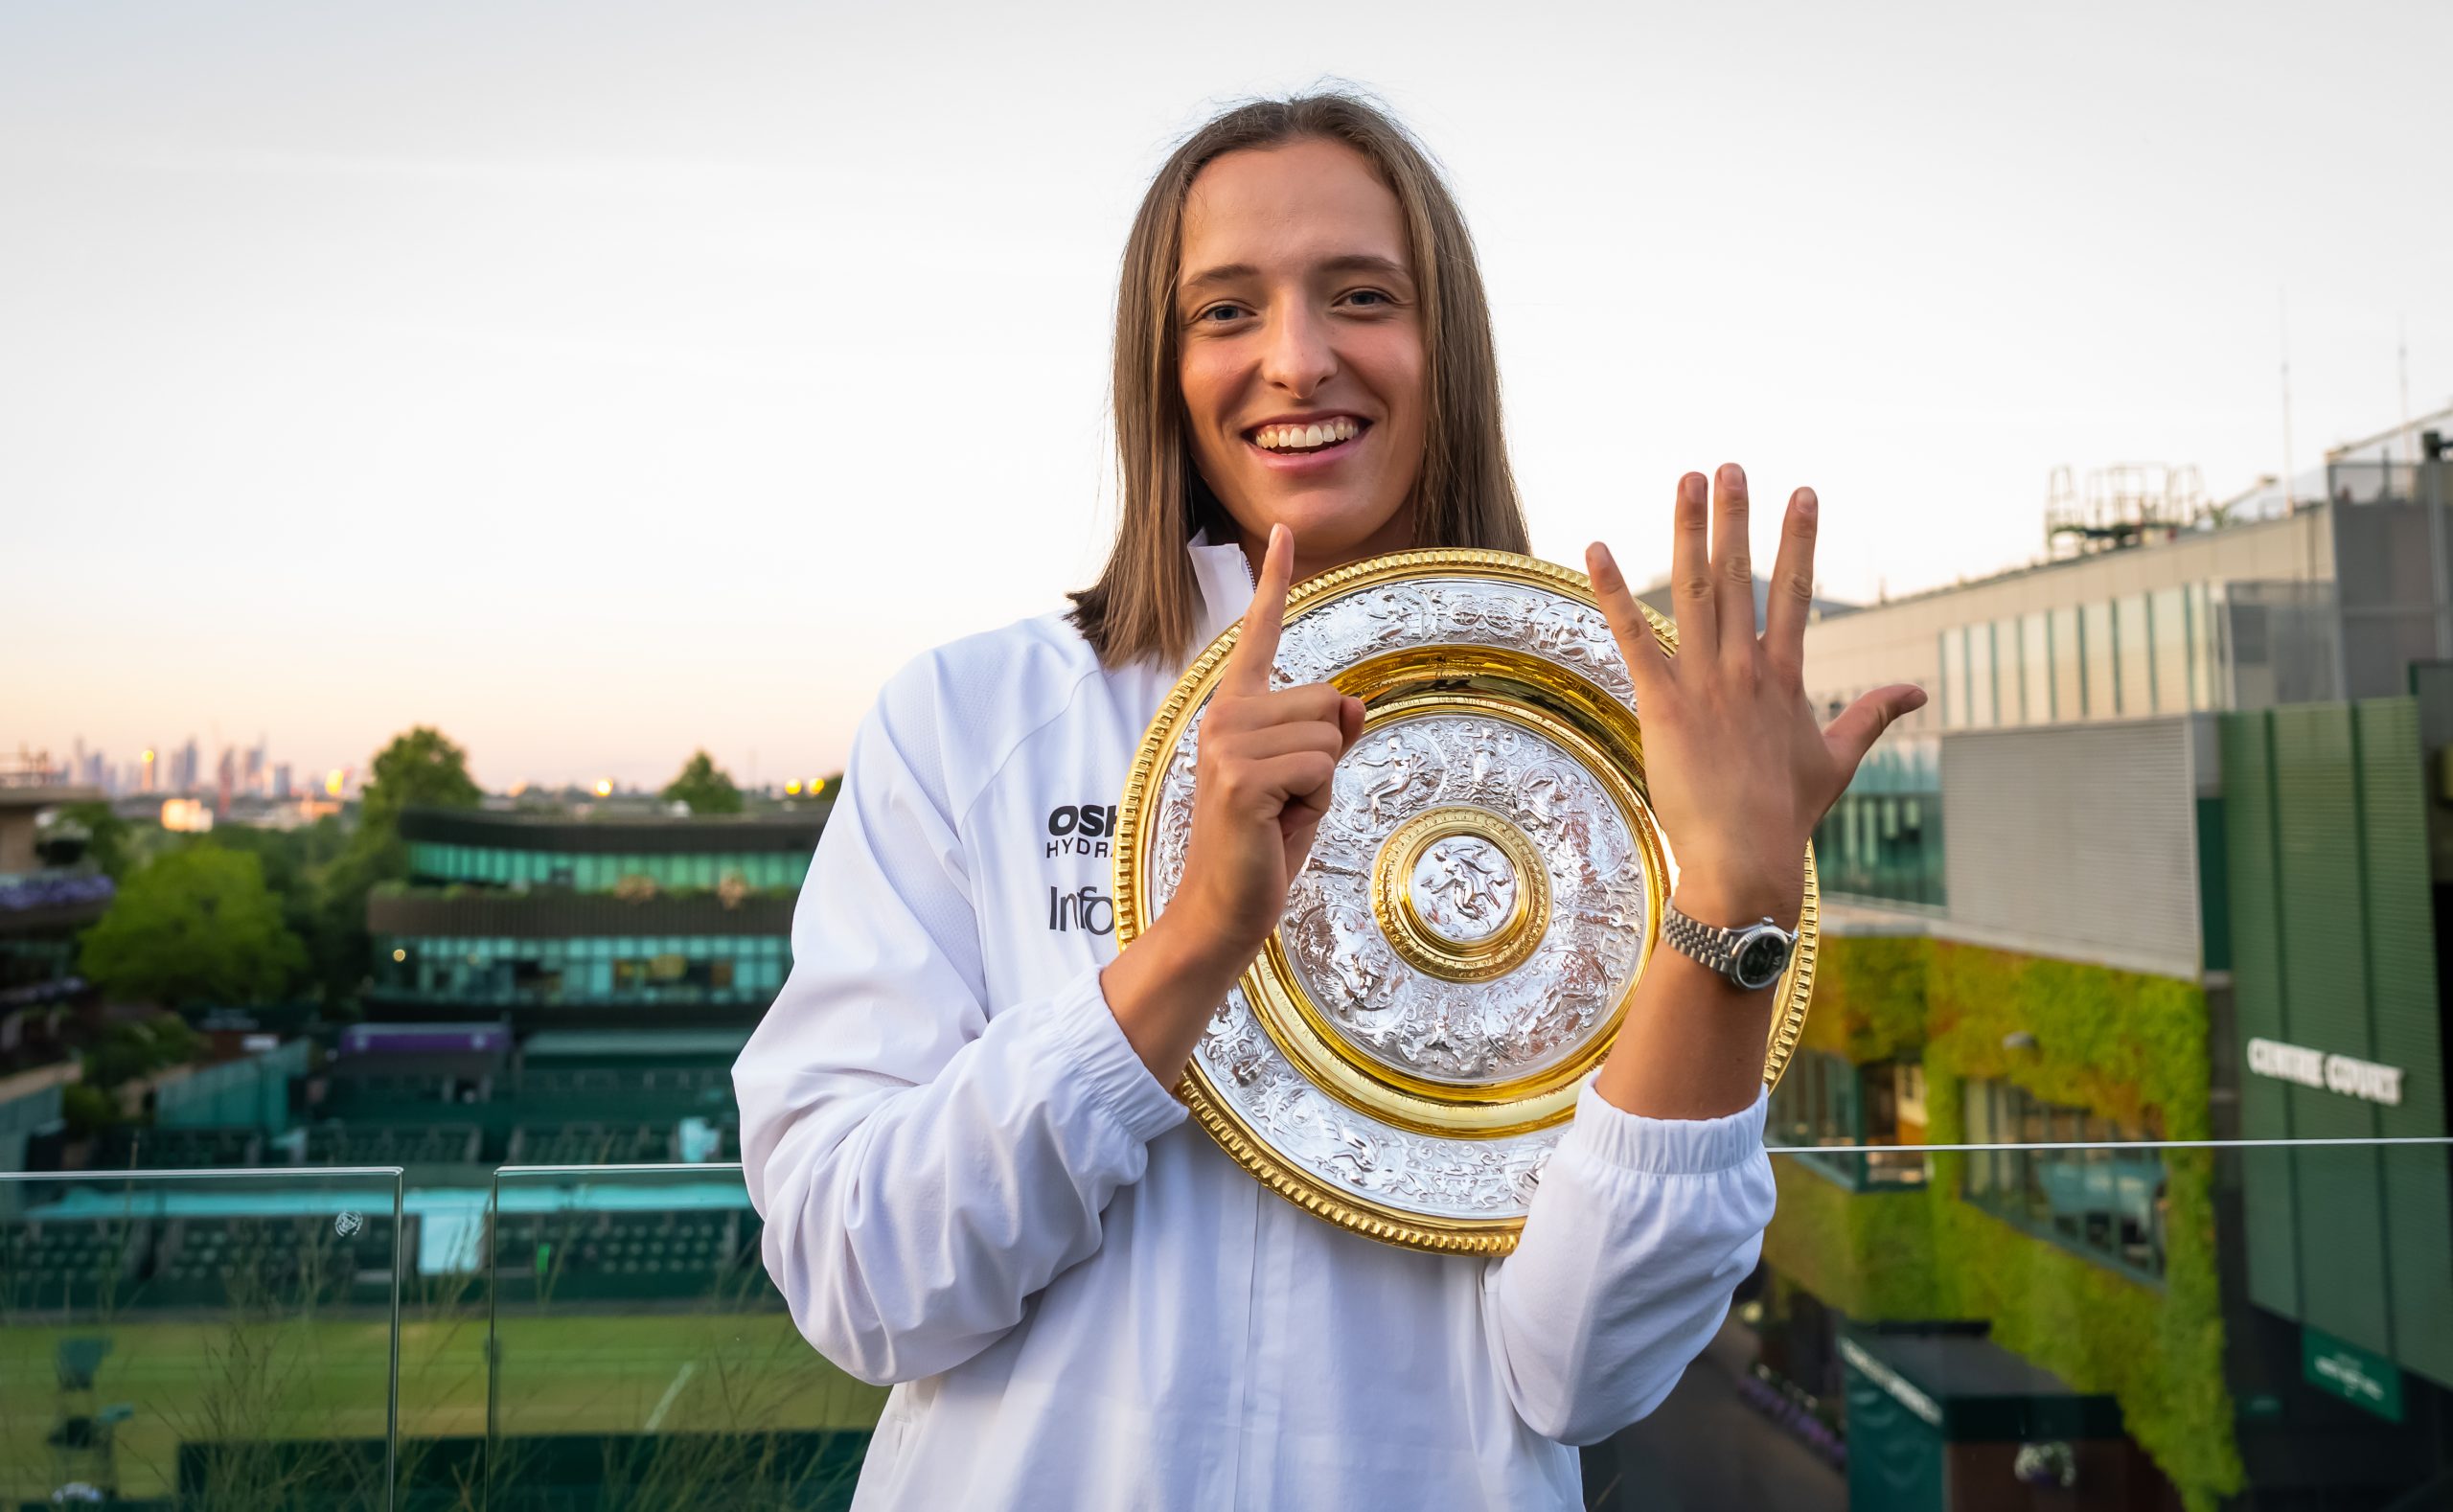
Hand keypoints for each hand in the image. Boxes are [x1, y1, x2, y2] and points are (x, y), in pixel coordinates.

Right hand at [1171, 523, 1367, 953]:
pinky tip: (1278, 824)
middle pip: (1329, 700)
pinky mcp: (1238, 776)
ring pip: (1330, 735)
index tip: (1283, 531)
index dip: (1275, 581)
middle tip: (1287, 800)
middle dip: (1328, 756)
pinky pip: (1321, 767)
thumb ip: (1328, 735)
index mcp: (1234, 708)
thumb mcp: (1307, 781)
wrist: (1224, 909)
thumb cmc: (1265, 844)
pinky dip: (1315, 802)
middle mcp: (1224, 715)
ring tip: (1281, 814)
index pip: (1260, 634)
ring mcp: (1226, 743)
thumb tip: (1354, 703)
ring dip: (1322, 783)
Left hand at [1585, 466, 1923, 927]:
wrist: (1745, 858)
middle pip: (1740, 576)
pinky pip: (1633, 636)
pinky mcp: (1662, 704)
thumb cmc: (1787, 815)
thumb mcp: (1838, 759)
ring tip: (1686, 481)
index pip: (1796, 591)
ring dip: (1688, 532)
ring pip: (1694, 590)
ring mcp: (1704, 683)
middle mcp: (1746, 668)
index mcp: (1786, 676)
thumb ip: (1874, 715)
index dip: (1800, 538)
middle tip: (1731, 466)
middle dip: (1736, 517)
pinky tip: (1596, 548)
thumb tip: (1920, 691)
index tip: (1803, 492)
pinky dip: (1613, 590)